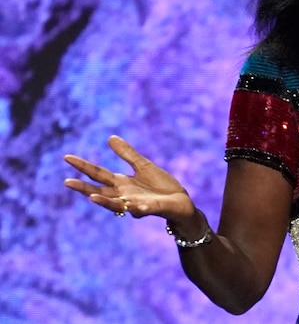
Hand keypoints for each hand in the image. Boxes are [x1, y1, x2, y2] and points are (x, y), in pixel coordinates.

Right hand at [64, 136, 195, 223]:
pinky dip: (138, 209)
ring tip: (92, 197)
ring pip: (116, 205)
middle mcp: (124, 195)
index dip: (83, 166)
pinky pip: (143, 210)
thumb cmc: (161, 186)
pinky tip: (135, 207)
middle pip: (100, 191)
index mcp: (122, 183)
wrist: (180, 201)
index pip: (98, 174)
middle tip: (67, 182)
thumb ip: (127, 154)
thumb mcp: (143, 166)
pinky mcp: (152, 209)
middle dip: (84, 188)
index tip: (67, 157)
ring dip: (105, 202)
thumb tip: (110, 138)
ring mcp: (137, 204)